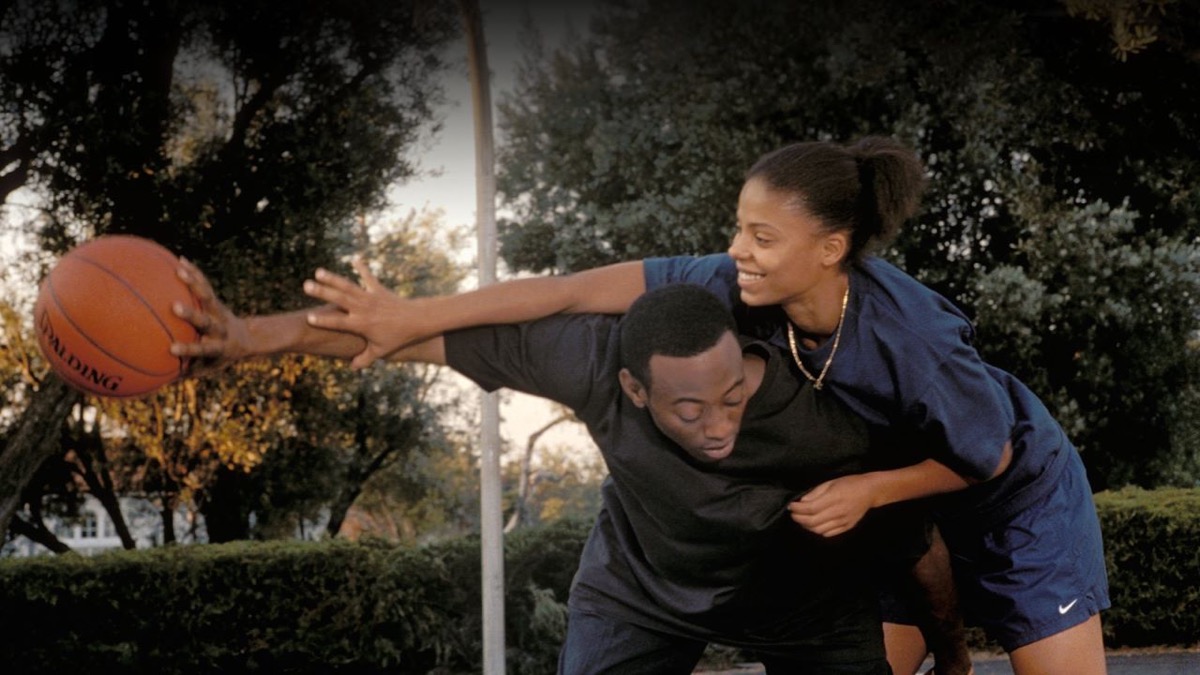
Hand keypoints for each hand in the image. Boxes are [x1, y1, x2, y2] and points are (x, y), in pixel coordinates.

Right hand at [170, 257, 252, 371]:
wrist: (247, 339)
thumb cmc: (219, 358)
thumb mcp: (207, 369)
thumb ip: (184, 374)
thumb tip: (154, 385)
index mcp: (217, 347)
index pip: (202, 350)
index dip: (189, 349)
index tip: (172, 349)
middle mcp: (219, 328)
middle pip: (206, 320)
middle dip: (191, 315)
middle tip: (175, 307)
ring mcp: (218, 313)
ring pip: (207, 296)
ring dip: (194, 283)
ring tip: (179, 270)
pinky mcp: (216, 301)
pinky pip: (205, 285)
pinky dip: (194, 273)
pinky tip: (180, 260)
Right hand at [301, 257, 414, 369]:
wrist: (417, 320)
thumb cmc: (398, 337)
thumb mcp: (381, 350)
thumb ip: (365, 358)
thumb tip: (352, 366)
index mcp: (361, 324)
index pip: (339, 323)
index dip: (324, 321)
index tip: (309, 318)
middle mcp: (363, 309)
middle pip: (340, 299)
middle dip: (322, 292)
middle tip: (306, 286)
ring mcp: (370, 297)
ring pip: (349, 286)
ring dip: (333, 278)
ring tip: (318, 272)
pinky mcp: (378, 289)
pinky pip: (368, 277)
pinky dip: (362, 268)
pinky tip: (355, 258)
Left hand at [787, 473, 877, 536]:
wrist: (870, 491)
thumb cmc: (849, 483)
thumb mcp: (831, 482)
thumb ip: (816, 492)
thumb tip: (802, 501)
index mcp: (834, 498)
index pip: (810, 508)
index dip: (797, 509)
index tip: (791, 506)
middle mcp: (838, 512)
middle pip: (812, 521)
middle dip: (798, 519)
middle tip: (793, 514)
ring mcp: (843, 521)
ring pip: (819, 530)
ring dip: (807, 526)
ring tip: (802, 519)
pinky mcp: (847, 527)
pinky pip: (828, 533)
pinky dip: (818, 531)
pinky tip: (814, 524)